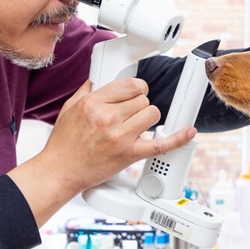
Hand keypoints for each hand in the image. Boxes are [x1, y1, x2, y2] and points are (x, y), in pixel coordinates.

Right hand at [49, 78, 194, 190]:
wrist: (60, 171)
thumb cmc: (64, 143)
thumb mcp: (70, 108)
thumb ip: (88, 90)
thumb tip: (100, 77)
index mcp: (94, 103)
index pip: (130, 85)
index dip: (136, 89)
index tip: (136, 94)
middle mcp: (108, 117)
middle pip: (143, 99)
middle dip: (139, 106)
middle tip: (130, 116)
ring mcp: (120, 136)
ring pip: (153, 114)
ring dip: (148, 119)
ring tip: (136, 127)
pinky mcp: (129, 154)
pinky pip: (161, 144)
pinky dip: (178, 138)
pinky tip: (189, 132)